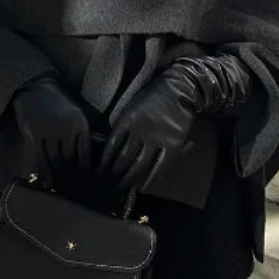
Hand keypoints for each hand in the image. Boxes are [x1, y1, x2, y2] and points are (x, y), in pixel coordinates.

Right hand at [11, 76, 91, 180]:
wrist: (36, 86)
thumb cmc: (58, 102)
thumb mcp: (75, 115)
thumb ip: (79, 135)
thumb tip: (83, 163)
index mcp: (81, 123)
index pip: (86, 154)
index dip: (84, 170)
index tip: (84, 182)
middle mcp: (68, 128)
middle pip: (69, 160)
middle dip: (69, 175)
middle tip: (68, 187)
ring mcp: (50, 131)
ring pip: (54, 162)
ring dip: (54, 176)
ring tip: (54, 186)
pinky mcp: (33, 133)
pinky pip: (37, 158)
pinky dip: (39, 171)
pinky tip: (40, 179)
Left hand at [97, 71, 196, 189]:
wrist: (179, 90)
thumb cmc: (152, 97)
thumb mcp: (132, 106)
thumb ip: (123, 125)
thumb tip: (113, 145)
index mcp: (128, 119)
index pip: (111, 144)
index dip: (104, 160)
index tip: (99, 170)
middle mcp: (140, 131)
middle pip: (123, 158)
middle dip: (113, 172)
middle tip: (107, 182)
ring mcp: (157, 140)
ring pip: (138, 165)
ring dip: (128, 178)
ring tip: (121, 187)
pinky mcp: (172, 146)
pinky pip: (159, 167)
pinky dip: (149, 179)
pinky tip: (141, 188)